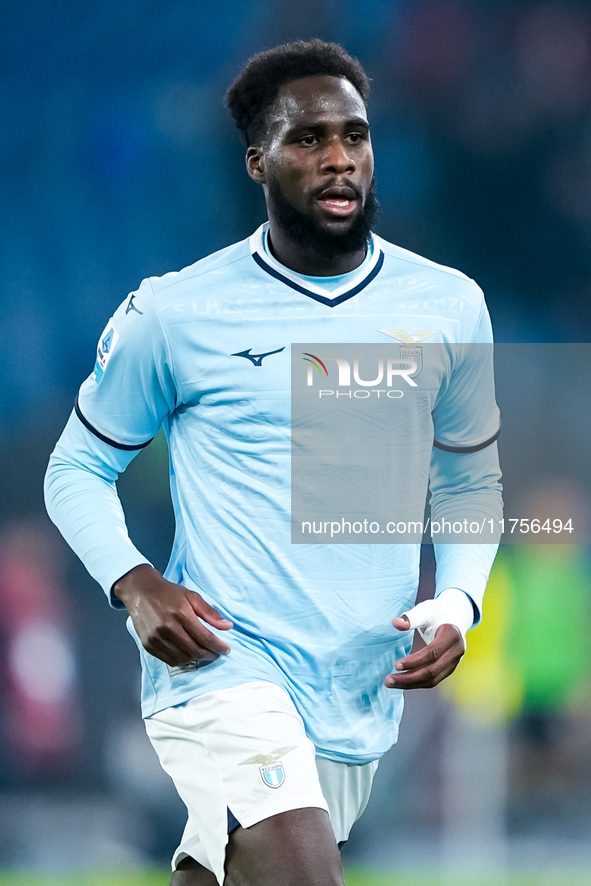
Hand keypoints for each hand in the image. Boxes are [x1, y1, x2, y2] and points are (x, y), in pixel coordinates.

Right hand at [113, 564, 231, 666]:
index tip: (226, 650)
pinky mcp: (148, 645)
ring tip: (204, 654)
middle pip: (195, 651)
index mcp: (181, 614)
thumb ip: (210, 612)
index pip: (205, 637)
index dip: (218, 646)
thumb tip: (227, 626)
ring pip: (183, 658)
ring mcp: (156, 638)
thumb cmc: (168, 593)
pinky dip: (182, 661)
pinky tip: (189, 655)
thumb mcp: (192, 596)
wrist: (140, 591)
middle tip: (216, 653)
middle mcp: (168, 628)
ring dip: (197, 659)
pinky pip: (169, 660)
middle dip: (210, 655)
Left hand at [384, 617, 464, 689]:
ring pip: (433, 680)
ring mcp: (454, 662)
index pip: (432, 653)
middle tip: (388, 680)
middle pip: (432, 671)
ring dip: (411, 684)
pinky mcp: (449, 669)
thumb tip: (396, 623)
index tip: (396, 665)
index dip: (414, 661)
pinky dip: (417, 683)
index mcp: (452, 635)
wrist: (454, 617)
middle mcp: (456, 652)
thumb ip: (411, 617)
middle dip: (409, 678)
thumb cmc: (437, 613)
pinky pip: (433, 680)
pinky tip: (402, 682)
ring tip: (391, 683)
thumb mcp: (425, 611)